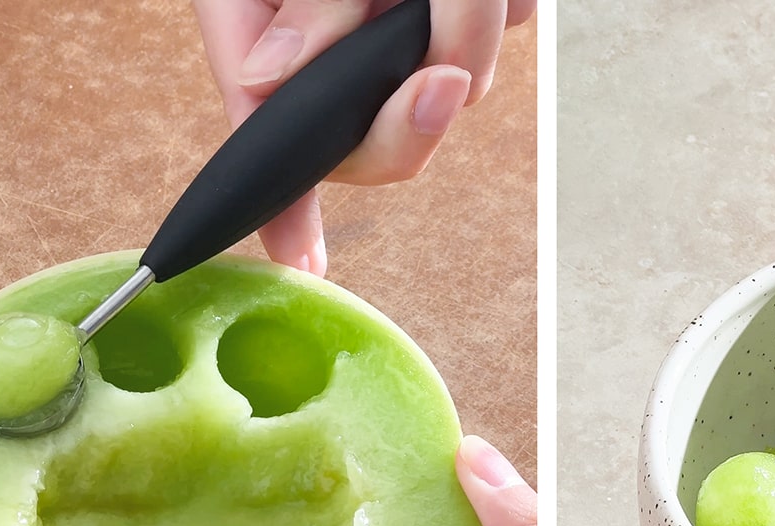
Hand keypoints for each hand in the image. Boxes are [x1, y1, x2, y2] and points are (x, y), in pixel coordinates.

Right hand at [190, 0, 536, 276]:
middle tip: (436, 76)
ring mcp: (407, 32)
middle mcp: (346, 50)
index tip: (298, 252)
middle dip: (415, 114)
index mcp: (280, 46)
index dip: (285, 207)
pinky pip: (503, 24)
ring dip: (465, 29)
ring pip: (461, 81)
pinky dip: (498, 3)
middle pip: (388, 142)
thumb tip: (272, 83)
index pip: (282, 142)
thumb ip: (297, 13)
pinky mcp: (468, 11)